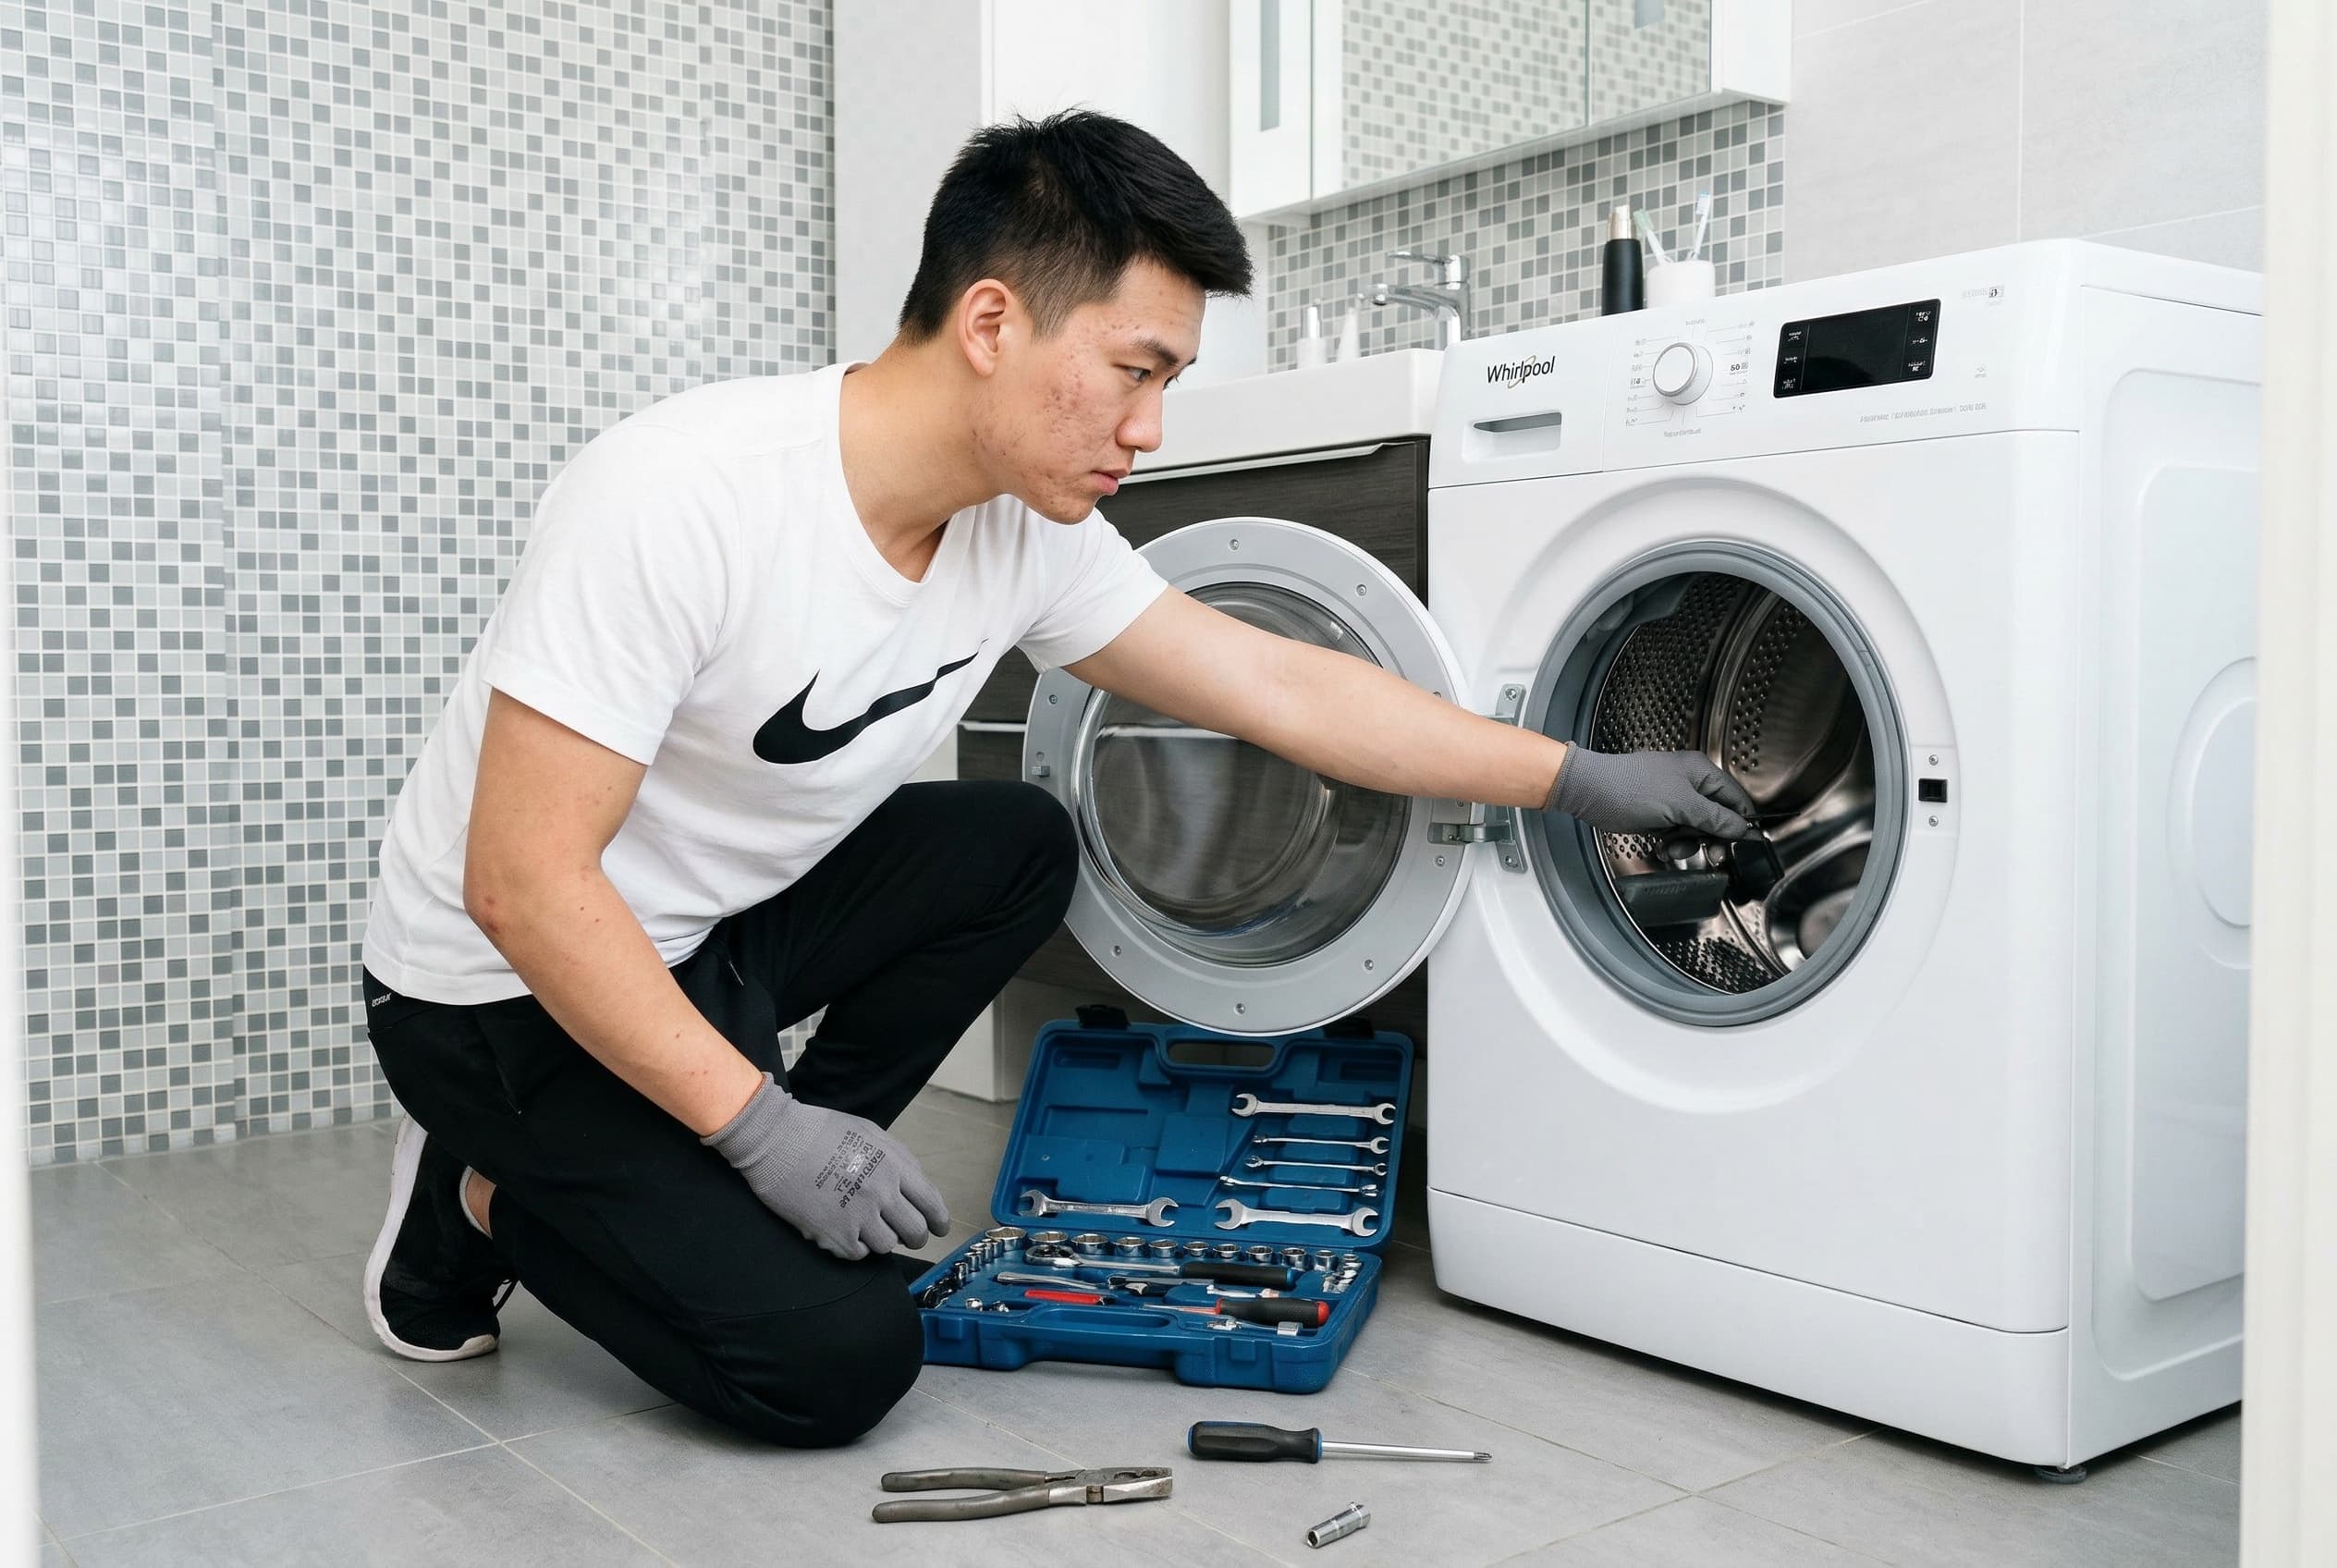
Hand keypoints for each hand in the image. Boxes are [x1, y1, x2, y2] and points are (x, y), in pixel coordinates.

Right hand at [702, 1074, 952, 1258]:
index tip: (939, 1228)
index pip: (931, 1202)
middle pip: (915, 1231)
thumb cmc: (821, 1130)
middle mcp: (882, 1193)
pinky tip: (847, 1232)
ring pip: (887, 1246)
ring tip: (869, 1228)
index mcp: (894, 1165)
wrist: (776, 1140)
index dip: (939, 1220)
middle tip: (908, 1236)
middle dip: (916, 1236)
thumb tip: (915, 1182)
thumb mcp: (870, 1132)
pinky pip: (858, 1253)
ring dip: (882, 1239)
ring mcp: (858, 1216)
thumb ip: (898, 1158)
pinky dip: (856, 1246)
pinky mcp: (834, 1234)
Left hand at [1545, 746, 1758, 839]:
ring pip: (1696, 828)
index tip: (1740, 844)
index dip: (1740, 822)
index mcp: (1701, 772)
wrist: (1591, 792)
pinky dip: (1672, 842)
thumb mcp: (1681, 806)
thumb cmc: (1631, 789)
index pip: (1736, 798)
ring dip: (1688, 843)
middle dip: (1711, 837)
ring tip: (1673, 846)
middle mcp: (1690, 783)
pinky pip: (1677, 832)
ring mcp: (1673, 799)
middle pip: (1717, 816)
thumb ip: (1714, 818)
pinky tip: (1662, 845)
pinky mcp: (1659, 814)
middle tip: (1711, 854)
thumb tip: (1742, 828)